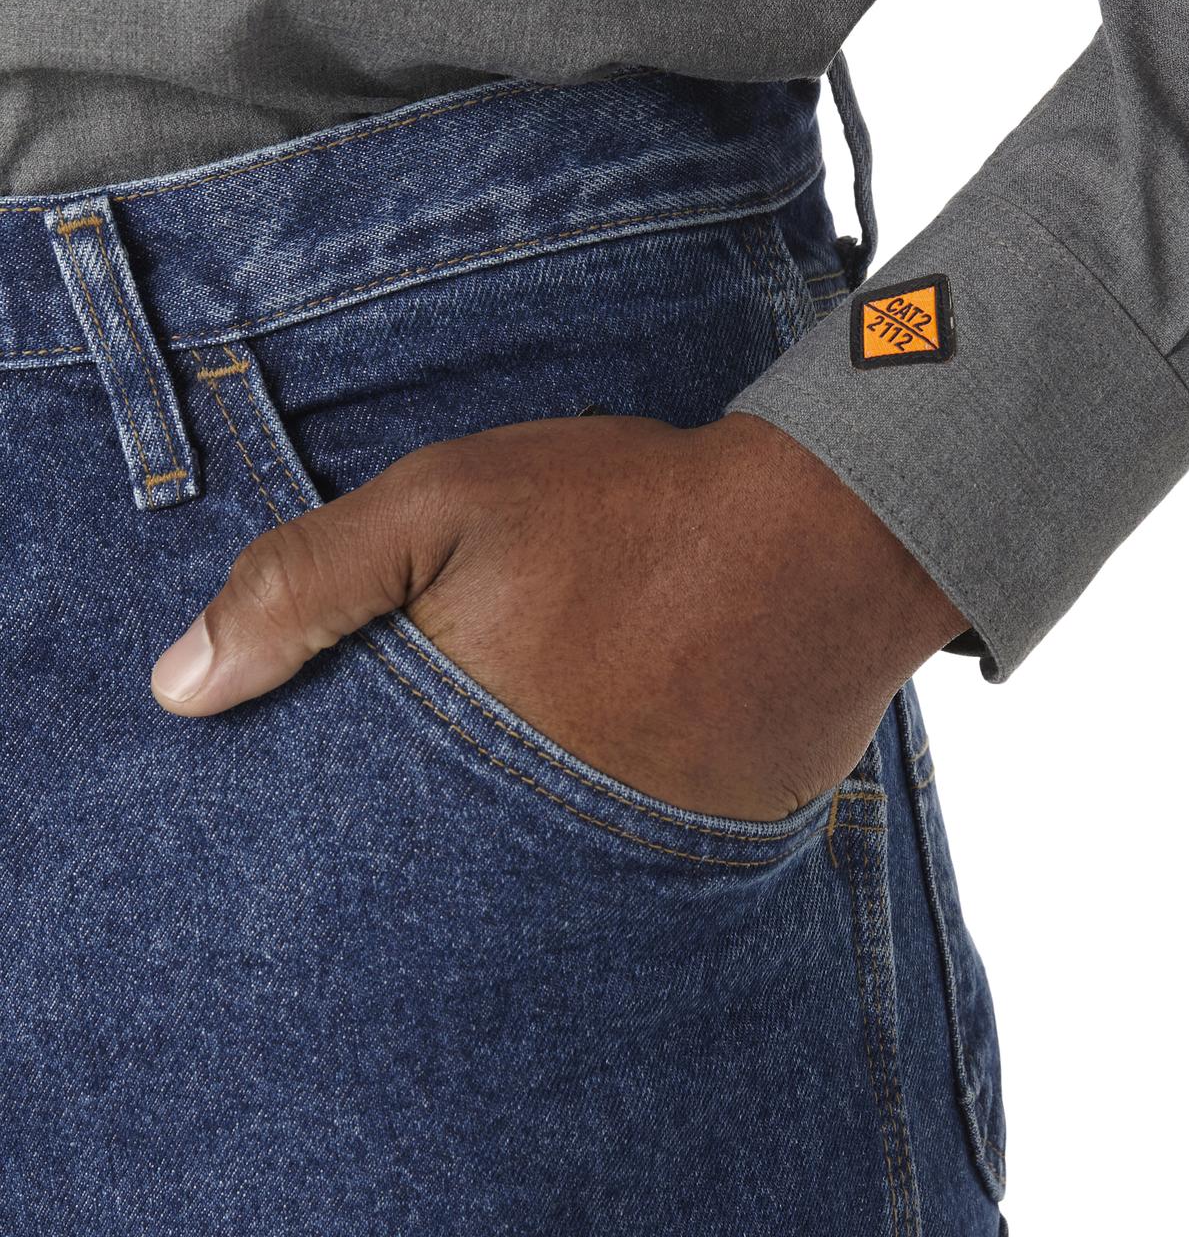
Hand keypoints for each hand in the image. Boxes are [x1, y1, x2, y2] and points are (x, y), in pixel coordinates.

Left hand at [150, 414, 964, 819]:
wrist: (826, 532)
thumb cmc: (631, 509)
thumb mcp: (448, 505)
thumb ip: (308, 584)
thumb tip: (178, 688)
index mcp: (458, 751)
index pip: (347, 830)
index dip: (320, 814)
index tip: (318, 791)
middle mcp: (537, 825)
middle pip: (439, 860)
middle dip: (423, 825)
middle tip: (442, 768)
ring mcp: (631, 845)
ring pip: (532, 865)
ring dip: (516, 829)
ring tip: (529, 765)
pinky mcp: (709, 844)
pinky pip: (627, 854)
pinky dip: (602, 823)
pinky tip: (611, 761)